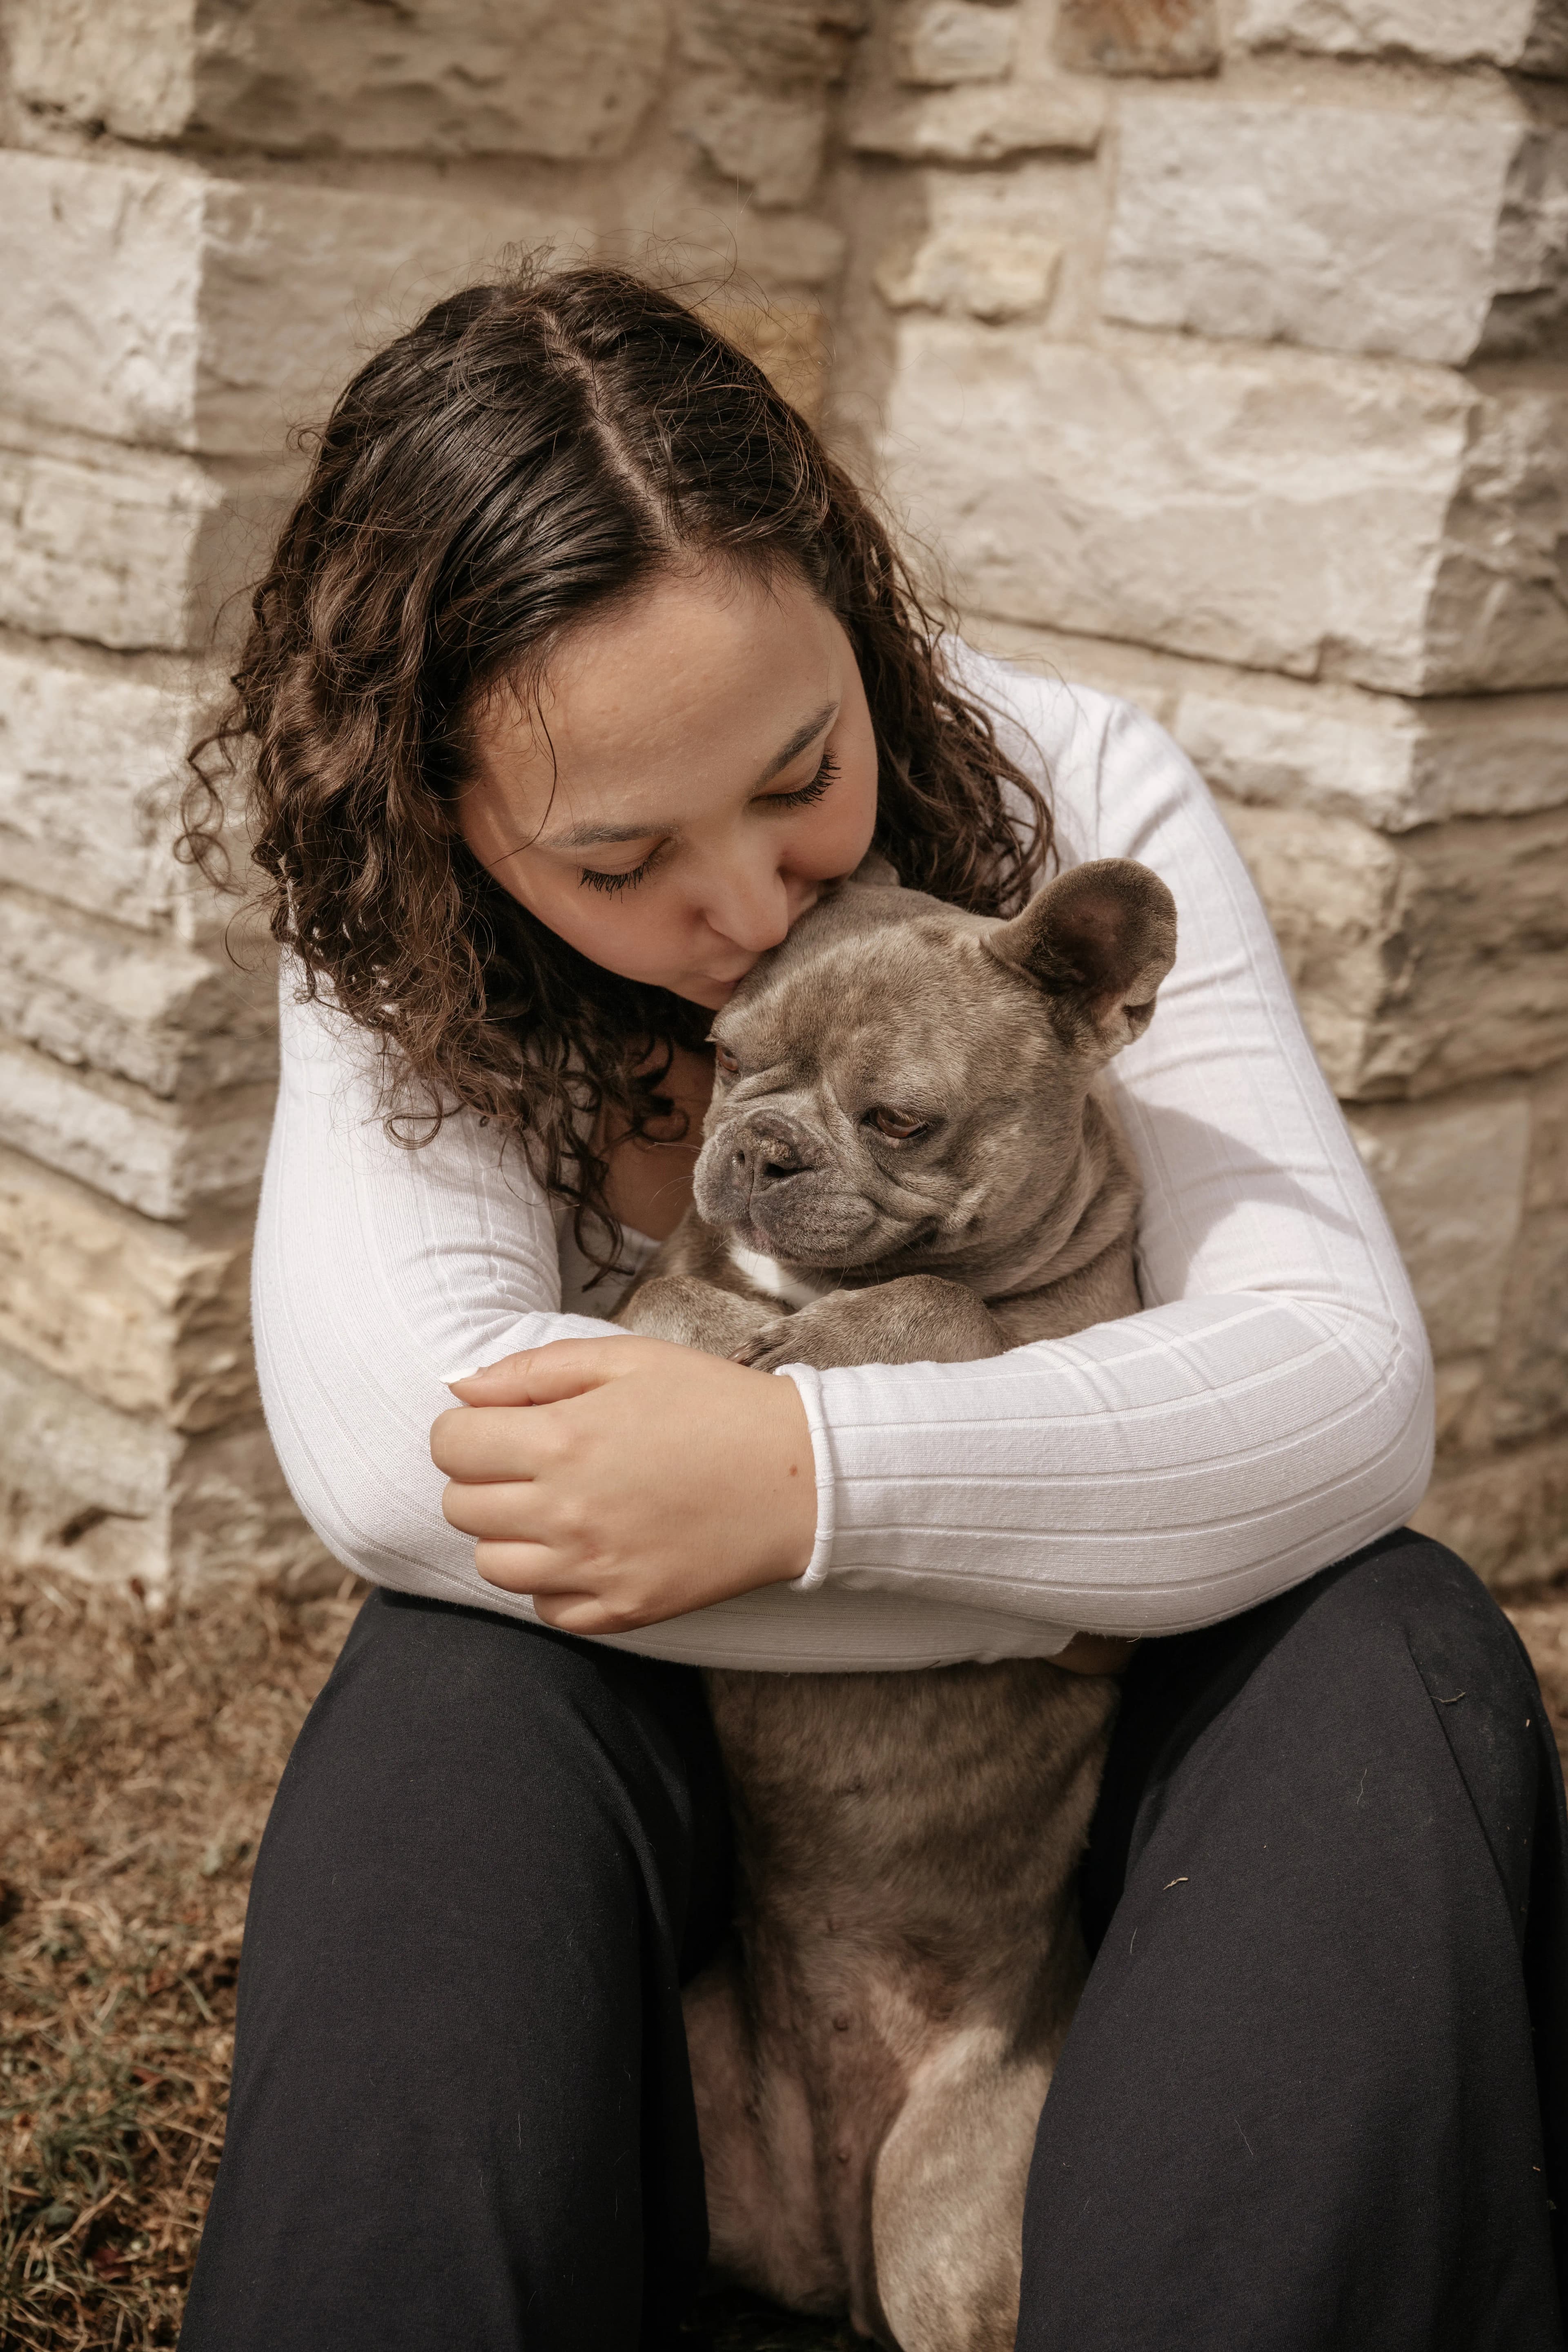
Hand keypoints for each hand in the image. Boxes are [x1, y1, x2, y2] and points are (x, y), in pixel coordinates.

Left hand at [431, 1335, 816, 1634]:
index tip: (497, 1424)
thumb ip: (534, 1369)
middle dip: (482, 1477)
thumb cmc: (716, 1405)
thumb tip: (461, 1386)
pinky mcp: (625, 1610)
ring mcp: (594, 1569)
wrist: (803, 1476)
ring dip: (509, 1533)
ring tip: (556, 1505)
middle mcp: (567, 1511)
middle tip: (530, 1461)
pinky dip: (552, 1583)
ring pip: (493, 1565)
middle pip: (461, 1506)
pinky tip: (587, 1548)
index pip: (451, 1445)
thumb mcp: (629, 1359)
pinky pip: (547, 1609)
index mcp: (562, 1439)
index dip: (465, 1428)